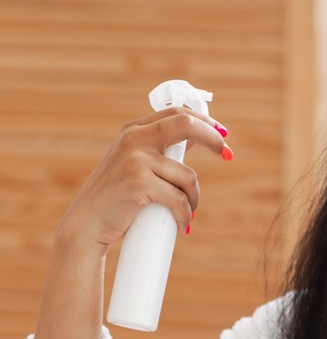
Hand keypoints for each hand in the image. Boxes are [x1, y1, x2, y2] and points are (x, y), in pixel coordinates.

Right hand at [58, 107, 230, 251]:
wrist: (86, 224)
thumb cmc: (116, 196)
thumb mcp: (138, 164)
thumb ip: (163, 149)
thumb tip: (196, 139)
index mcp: (134, 130)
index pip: (177, 113)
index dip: (205, 122)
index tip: (222, 134)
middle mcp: (134, 138)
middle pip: (186, 125)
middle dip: (213, 139)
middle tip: (227, 155)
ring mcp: (136, 160)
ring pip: (188, 176)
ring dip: (193, 199)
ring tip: (186, 213)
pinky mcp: (139, 183)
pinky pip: (179, 200)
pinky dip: (184, 215)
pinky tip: (182, 225)